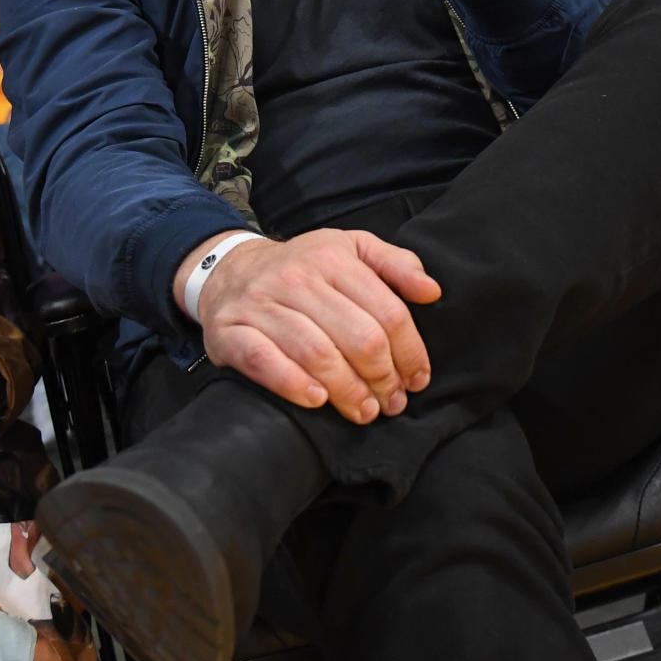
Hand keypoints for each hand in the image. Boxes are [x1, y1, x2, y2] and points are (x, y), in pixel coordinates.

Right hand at [188, 229, 440, 423]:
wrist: (229, 272)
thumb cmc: (302, 267)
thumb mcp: (351, 249)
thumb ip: (395, 264)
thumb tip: (431, 292)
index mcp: (333, 258)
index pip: (387, 312)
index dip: (410, 353)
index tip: (417, 380)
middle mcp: (297, 279)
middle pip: (358, 338)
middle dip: (383, 378)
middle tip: (391, 402)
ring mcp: (261, 304)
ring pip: (317, 354)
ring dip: (348, 391)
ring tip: (364, 411)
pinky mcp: (231, 331)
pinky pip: (264, 361)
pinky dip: (293, 385)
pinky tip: (317, 401)